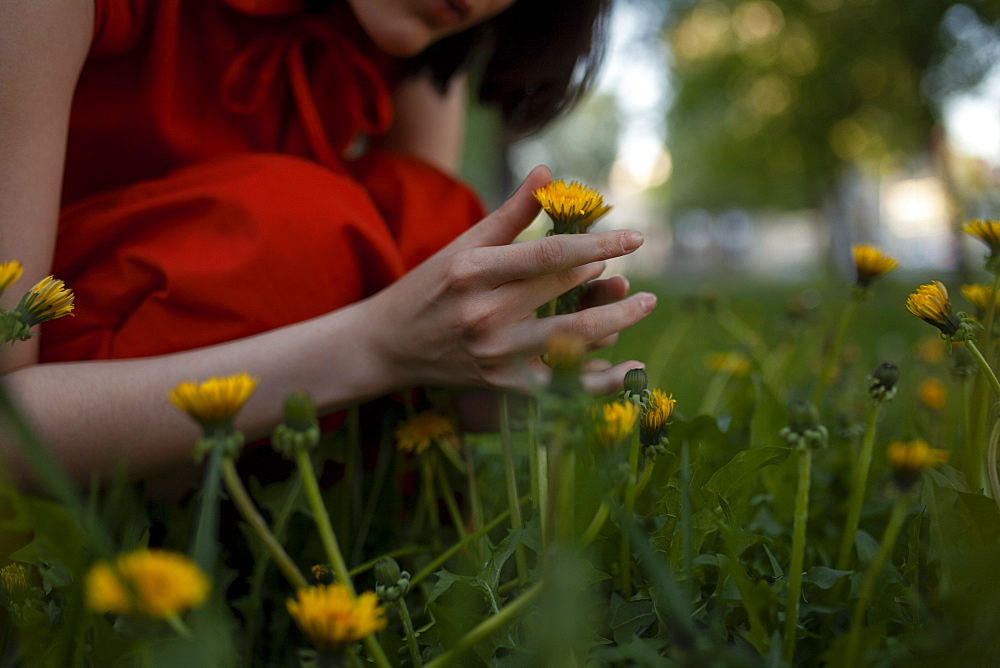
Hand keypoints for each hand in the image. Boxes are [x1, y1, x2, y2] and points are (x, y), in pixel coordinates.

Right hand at [362, 165, 656, 394]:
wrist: (386, 346)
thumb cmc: (427, 288)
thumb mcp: (462, 247)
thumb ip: (509, 213)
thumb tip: (547, 172)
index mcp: (473, 271)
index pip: (548, 255)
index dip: (597, 243)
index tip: (635, 238)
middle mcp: (483, 313)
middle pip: (563, 294)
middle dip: (606, 280)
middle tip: (631, 276)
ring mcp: (492, 354)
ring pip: (569, 339)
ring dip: (614, 321)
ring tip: (642, 305)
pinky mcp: (498, 384)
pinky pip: (558, 385)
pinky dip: (597, 380)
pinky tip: (629, 369)